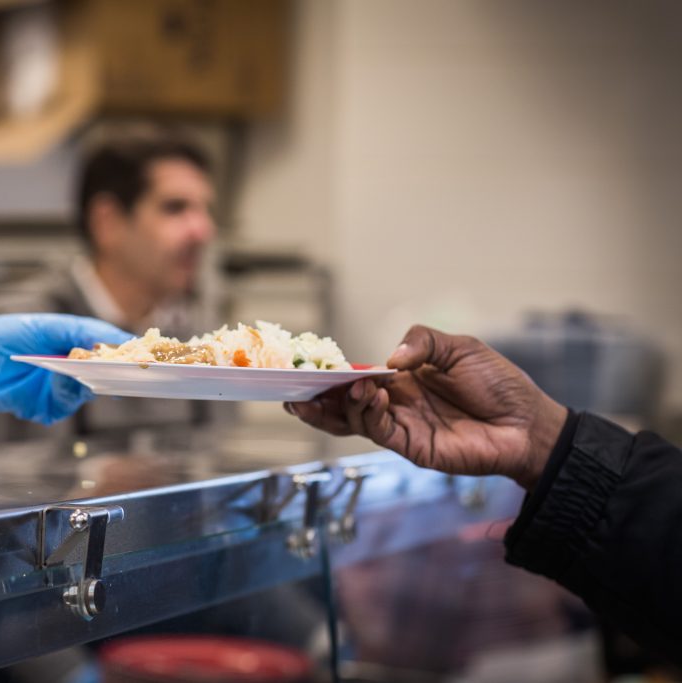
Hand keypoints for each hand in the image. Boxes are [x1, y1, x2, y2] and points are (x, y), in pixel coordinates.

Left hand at [0, 314, 131, 424]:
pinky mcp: (48, 407)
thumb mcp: (44, 327)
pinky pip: (67, 405)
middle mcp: (73, 365)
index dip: (129, 349)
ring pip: (89, 389)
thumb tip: (111, 339)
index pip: (109, 344)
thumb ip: (79, 331)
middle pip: (107, 371)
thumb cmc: (5, 336)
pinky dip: (65, 394)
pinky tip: (57, 383)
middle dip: (120, 370)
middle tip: (135, 369)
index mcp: (74, 341)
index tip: (148, 351)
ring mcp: (61, 387)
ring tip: (86, 371)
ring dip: (88, 380)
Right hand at [286, 325, 567, 489]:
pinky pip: (379, 432)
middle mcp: (396, 404)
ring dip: (340, 404)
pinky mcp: (412, 447)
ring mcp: (401, 427)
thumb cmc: (498, 384)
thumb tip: (387, 358)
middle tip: (295, 388)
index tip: (307, 367)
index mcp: (403, 379)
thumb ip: (422, 342)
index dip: (332, 373)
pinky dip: (368, 414)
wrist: (527, 423)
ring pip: (354, 419)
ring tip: (338, 387)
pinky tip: (371, 396)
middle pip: (345, 403)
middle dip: (318, 397)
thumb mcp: (460, 348)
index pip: (357, 376)